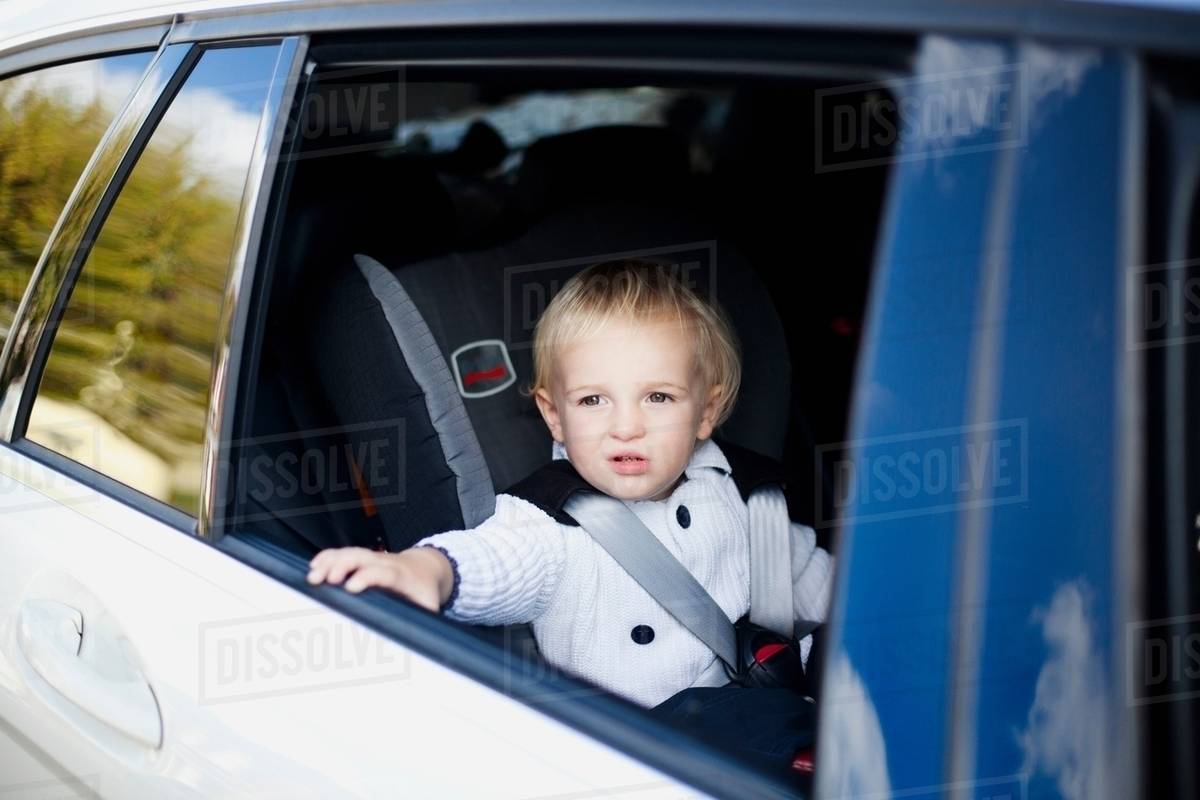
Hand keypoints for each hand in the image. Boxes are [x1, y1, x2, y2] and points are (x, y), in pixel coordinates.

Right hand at [306, 546, 452, 612]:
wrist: (426, 566)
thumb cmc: (424, 590)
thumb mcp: (429, 606)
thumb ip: (423, 622)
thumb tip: (417, 644)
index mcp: (401, 575)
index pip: (383, 572)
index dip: (366, 577)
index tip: (350, 588)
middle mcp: (385, 562)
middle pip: (361, 557)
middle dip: (341, 565)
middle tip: (325, 580)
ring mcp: (373, 558)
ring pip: (350, 552)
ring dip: (330, 561)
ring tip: (313, 577)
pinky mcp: (364, 557)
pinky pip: (344, 552)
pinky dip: (328, 557)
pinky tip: (314, 566)